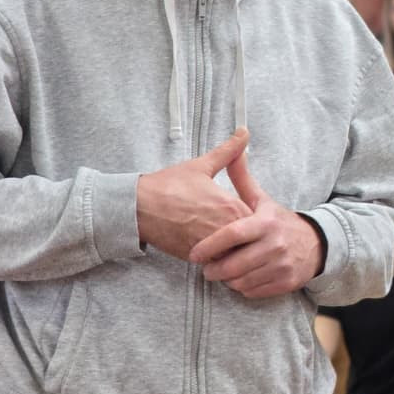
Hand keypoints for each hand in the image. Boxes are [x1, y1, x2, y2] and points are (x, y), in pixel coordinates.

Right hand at [137, 130, 253, 260]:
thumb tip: (244, 132)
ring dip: (231, 248)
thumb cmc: (167, 185)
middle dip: (246, 237)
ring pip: (233, 253)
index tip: (248, 217)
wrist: (136, 207)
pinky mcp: (193, 256)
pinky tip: (210, 248)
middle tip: (239, 231)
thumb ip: (228, 151)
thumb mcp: (201, 165)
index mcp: (229, 205)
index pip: (257, 220)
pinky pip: (214, 261)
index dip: (255, 220)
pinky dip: (215, 257)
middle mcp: (223, 227)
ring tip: (224, 240)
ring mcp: (208, 244)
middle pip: (248, 239)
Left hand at [189, 148, 325, 298]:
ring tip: (224, 273)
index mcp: (266, 223)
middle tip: (207, 268)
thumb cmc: (279, 222)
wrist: (317, 244)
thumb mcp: (263, 201)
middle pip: (233, 264)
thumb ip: (243, 180)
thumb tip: (235, 149)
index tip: (194, 254)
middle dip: (214, 270)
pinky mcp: (286, 282)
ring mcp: (282, 265)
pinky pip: (253, 291)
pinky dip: (243, 288)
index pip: (231, 235)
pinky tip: (242, 279)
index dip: (209, 246)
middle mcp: (275, 244)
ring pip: (241, 281)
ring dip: (227, 280)